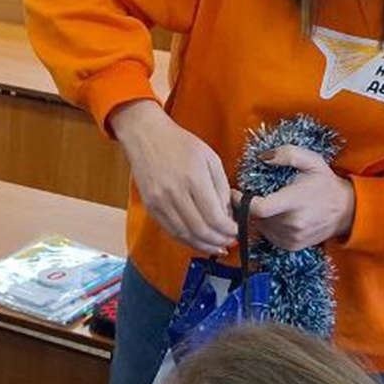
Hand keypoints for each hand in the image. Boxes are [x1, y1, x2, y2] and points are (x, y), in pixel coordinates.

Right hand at [110, 101, 237, 255]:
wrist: (146, 136)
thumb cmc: (180, 143)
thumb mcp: (210, 158)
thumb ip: (221, 187)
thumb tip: (227, 215)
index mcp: (194, 178)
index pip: (215, 217)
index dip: (229, 230)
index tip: (237, 231)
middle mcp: (174, 193)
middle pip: (200, 230)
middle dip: (219, 240)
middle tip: (230, 242)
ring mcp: (159, 201)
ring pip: (184, 234)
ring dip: (203, 245)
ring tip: (216, 247)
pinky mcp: (150, 206)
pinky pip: (169, 230)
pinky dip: (185, 240)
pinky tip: (197, 241)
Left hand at [236, 146, 354, 251]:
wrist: (347, 210)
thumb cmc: (325, 183)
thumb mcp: (311, 160)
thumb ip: (287, 154)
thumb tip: (262, 157)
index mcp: (295, 202)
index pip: (259, 208)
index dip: (240, 201)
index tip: (235, 191)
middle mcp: (293, 224)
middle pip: (255, 217)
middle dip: (249, 205)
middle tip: (252, 193)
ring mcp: (292, 238)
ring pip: (259, 227)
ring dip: (258, 216)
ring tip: (268, 203)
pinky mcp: (291, 246)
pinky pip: (268, 235)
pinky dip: (266, 225)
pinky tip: (277, 215)